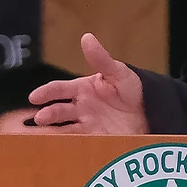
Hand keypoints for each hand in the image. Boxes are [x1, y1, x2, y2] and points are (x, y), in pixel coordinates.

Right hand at [28, 33, 147, 134]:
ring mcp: (86, 124)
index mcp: (82, 89)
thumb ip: (101, 59)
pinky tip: (57, 149)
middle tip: (39, 118)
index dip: (46, 92)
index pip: (59, 89)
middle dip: (47, 115)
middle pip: (58, 111)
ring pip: (63, 129)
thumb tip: (86, 37)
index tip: (35, 97)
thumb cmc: (132, 89)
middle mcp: (80, 107)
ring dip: (50, 132)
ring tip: (39, 136)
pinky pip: (77, 143)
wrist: (151, 112)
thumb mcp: (118, 72)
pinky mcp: (95, 140)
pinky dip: (65, 146)